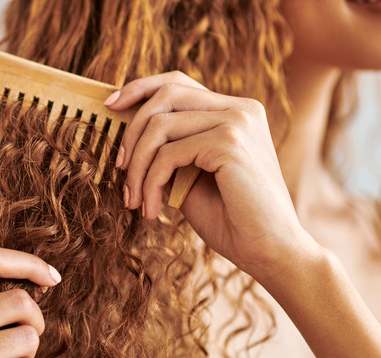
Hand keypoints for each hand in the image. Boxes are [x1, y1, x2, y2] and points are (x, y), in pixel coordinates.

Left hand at [105, 71, 317, 280]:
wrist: (269, 251)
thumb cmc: (231, 219)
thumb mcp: (191, 176)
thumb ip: (169, 149)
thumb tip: (126, 134)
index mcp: (235, 111)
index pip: (178, 83)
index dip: (140, 88)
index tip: (110, 107)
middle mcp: (240, 109)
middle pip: (165, 95)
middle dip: (131, 132)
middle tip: (120, 169)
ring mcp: (237, 122)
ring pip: (160, 126)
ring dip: (137, 167)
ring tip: (134, 200)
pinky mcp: (229, 143)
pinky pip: (167, 155)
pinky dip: (150, 183)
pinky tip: (153, 210)